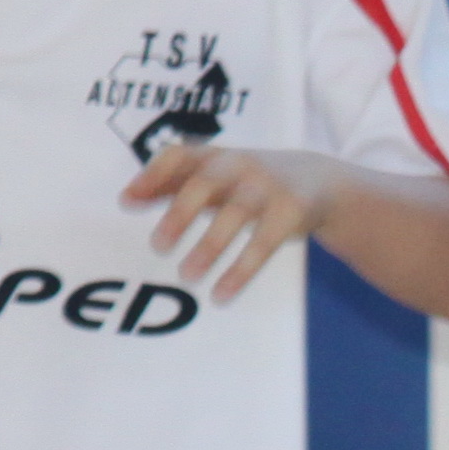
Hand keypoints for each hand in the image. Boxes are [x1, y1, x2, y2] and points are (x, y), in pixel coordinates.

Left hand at [124, 143, 331, 303]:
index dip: (153, 175)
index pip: (180, 156)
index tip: (128, 201)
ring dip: (209, 246)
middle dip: (180, 213)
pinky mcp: (292, 211)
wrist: (321, 181)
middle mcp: (240, 165)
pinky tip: (222, 294)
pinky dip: (241, 270)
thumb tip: (127, 198)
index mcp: (216, 156)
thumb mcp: (217, 176)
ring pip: (236, 214)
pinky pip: (263, 243)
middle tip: (158, 246)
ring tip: (187, 275)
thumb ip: (174, 185)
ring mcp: (268, 186)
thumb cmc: (253, 183)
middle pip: (206, 182)